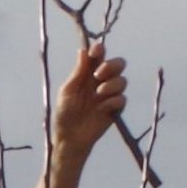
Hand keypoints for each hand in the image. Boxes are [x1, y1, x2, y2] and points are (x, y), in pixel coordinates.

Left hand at [50, 37, 126, 158]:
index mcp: (88, 74)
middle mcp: (101, 81)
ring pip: (122, 80)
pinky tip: (101, 108)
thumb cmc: (64, 113)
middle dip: (111, 65)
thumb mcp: (68, 91)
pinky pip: (122, 99)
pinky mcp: (115, 109)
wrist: (69, 137)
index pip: (98, 56)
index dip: (99, 50)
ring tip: (98, 93)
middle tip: (99, 74)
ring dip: (112, 84)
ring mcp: (109, 95)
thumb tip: (83, 50)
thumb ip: (78, 72)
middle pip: (118, 64)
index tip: (97, 50)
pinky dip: (112, 101)